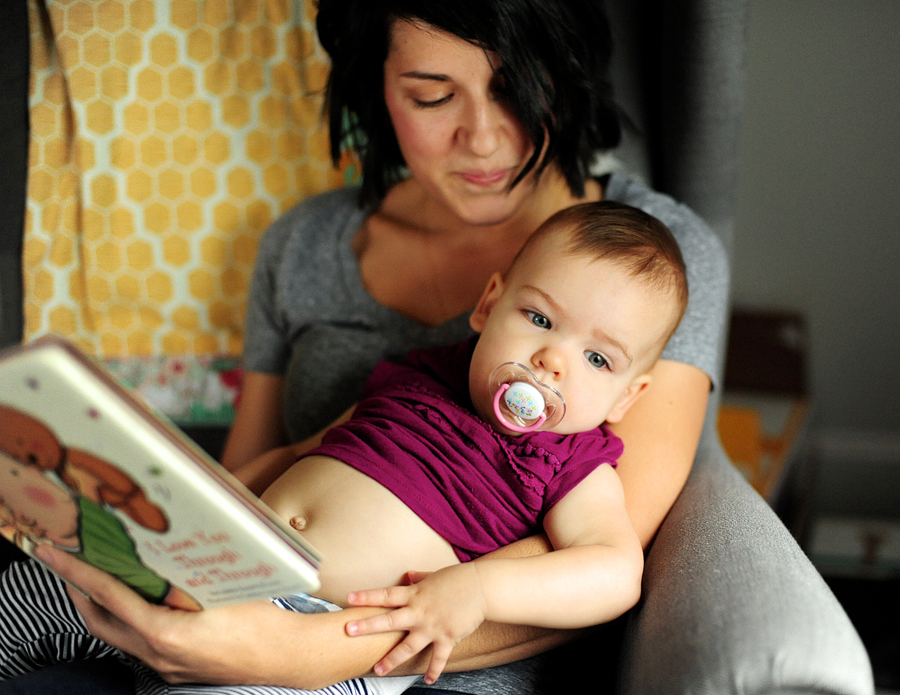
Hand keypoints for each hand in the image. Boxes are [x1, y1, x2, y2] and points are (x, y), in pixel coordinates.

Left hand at [34, 544, 273, 683]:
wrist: (287, 656)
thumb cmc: (263, 620)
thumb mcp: (224, 585)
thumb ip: (189, 569)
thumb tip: (165, 538)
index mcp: (166, 632)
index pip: (109, 595)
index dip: (79, 571)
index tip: (54, 553)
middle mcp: (158, 654)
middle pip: (101, 621)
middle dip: (79, 591)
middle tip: (69, 561)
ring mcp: (166, 666)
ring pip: (118, 634)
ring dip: (104, 606)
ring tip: (101, 576)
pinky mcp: (177, 669)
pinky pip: (139, 643)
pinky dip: (129, 619)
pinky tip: (142, 599)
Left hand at [345, 564, 487, 683]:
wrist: (482, 587)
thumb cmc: (458, 578)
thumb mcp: (434, 575)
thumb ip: (419, 577)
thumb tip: (407, 574)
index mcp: (415, 594)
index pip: (386, 595)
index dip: (367, 596)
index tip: (349, 598)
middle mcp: (420, 611)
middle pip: (389, 620)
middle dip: (368, 625)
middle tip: (349, 630)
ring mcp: (432, 626)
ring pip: (408, 646)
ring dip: (392, 659)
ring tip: (378, 670)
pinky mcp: (447, 637)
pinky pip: (438, 657)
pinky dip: (433, 670)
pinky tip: (428, 680)